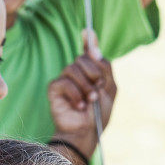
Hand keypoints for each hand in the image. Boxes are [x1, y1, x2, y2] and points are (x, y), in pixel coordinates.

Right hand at [48, 29, 116, 161]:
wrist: (86, 132)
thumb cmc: (98, 114)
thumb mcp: (110, 89)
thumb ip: (104, 66)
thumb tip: (93, 46)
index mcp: (92, 71)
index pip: (89, 50)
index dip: (88, 40)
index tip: (87, 32)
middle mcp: (77, 73)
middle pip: (82, 58)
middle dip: (93, 74)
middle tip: (97, 90)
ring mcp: (65, 80)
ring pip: (72, 68)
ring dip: (85, 86)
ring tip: (89, 101)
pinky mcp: (54, 89)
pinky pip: (63, 82)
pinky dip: (74, 93)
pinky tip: (79, 106)